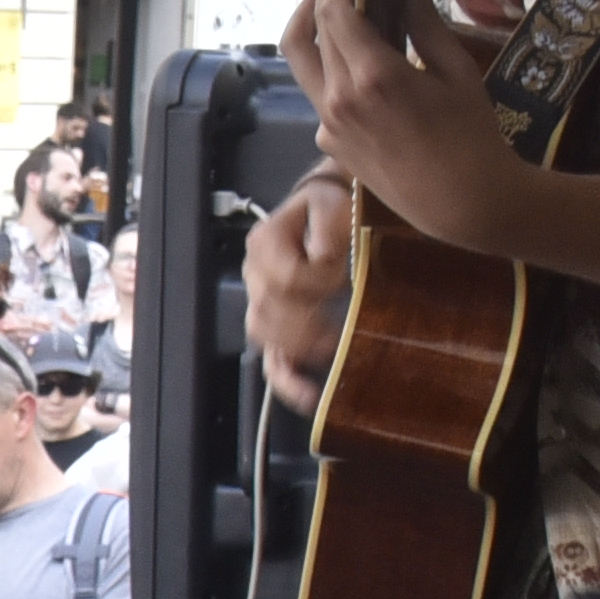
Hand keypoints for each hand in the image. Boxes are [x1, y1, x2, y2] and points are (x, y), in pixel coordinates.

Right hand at [245, 175, 351, 405]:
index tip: (343, 276)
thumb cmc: (333, 207)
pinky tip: (307, 394)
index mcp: (265, 242)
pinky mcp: (276, 325)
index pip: (287, 277)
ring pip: (265, 334)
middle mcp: (255, 274)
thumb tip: (324, 259)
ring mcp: (262, 302)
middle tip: (341, 327)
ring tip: (330, 350)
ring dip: (297, 346)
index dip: (318, 281)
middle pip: (271, 310)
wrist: (330, 209)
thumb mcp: (336, 204)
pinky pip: (272, 358)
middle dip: (308, 323)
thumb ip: (329, 227)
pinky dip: (287, 379)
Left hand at [283, 0, 525, 259]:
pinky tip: (358, 54)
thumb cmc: (472, 136)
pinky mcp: (330, 143)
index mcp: (372, 77)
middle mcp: (338, 99)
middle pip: (308, 29)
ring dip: (311, 23)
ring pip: (302, 61)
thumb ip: (426, 26)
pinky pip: (320, 92)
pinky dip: (331, 64)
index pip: (333, 10)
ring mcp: (328, 123)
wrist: (463, 203)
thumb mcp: (456, 73)